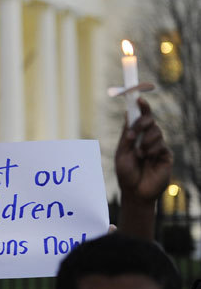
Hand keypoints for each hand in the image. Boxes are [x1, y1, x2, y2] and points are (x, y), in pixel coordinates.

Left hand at [114, 97, 172, 239]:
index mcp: (134, 135)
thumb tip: (129, 117)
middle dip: (143, 122)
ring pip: (156, 131)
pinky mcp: (165, 154)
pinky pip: (161, 145)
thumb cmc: (126, 173)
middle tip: (135, 132)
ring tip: (140, 154)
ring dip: (146, 140)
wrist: (135, 191)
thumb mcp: (122, 154)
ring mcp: (157, 145)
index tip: (138, 97)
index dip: (140, 106)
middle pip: (149, 119)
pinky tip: (147, 158)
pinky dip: (152, 149)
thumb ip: (127, 136)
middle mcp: (146, 137)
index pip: (138, 117)